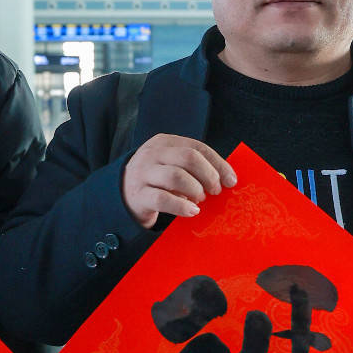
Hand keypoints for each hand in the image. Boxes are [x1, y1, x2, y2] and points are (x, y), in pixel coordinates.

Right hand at [121, 135, 236, 228]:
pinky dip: (182, 206)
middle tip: (215, 190)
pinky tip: (192, 211)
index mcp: (164, 142)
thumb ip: (193, 166)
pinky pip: (163, 199)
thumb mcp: (171, 164)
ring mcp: (143, 173)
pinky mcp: (139, 195)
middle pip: (188, 158)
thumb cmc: (156, 180)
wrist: (122, 194)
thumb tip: (226, 177)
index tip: (231, 180)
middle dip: (208, 175)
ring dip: (195, 189)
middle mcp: (152, 154)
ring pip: (176, 176)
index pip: (197, 147)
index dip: (218, 163)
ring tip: (200, 200)